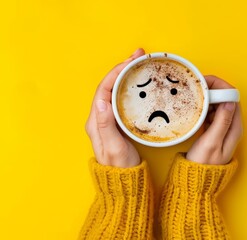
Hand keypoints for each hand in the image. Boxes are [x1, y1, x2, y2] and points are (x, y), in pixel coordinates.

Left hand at [85, 48, 144, 166]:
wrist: (123, 181)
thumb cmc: (120, 166)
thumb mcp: (113, 147)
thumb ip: (106, 125)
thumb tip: (101, 101)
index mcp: (96, 120)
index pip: (104, 89)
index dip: (116, 73)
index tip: (130, 62)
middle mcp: (100, 117)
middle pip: (108, 86)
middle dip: (122, 69)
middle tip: (137, 56)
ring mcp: (108, 119)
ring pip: (115, 90)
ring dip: (125, 75)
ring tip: (138, 63)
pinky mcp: (117, 122)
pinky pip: (121, 98)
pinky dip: (129, 87)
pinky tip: (138, 83)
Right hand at [186, 75, 242, 164]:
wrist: (196, 179)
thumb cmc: (204, 163)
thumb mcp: (212, 141)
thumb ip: (222, 121)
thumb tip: (229, 102)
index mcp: (234, 128)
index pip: (233, 98)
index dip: (221, 87)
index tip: (206, 82)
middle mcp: (231, 127)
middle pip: (226, 100)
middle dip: (213, 90)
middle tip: (197, 86)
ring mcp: (222, 129)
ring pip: (218, 106)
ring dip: (208, 98)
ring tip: (194, 93)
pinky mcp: (214, 131)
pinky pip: (211, 114)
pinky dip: (204, 107)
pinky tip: (195, 106)